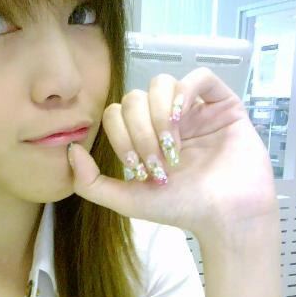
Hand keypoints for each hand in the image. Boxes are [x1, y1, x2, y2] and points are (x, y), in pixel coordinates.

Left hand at [67, 68, 277, 241]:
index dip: (120, 136)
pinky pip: (200, 77)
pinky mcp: (223, 105)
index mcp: (145, 137)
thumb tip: (69, 148)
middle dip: (140, 133)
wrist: (226, 218)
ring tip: (172, 148)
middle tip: (157, 164)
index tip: (138, 169)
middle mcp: (168, 119)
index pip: (117, 113)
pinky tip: (183, 121)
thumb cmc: (182, 209)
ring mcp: (195, 110)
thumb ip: (91, 182)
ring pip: (162, 83)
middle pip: (135, 97)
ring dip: (159, 116)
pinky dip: (184, 95)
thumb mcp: (127, 200)